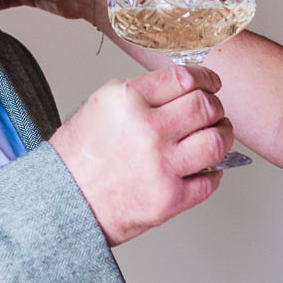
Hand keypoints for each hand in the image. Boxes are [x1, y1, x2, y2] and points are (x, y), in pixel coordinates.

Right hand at [49, 65, 232, 244]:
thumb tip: (182, 90)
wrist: (59, 204)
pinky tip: (204, 169)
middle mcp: (146, 129)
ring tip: (217, 137)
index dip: (206, 79)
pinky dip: (214, 173)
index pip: (184, 78)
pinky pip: (211, 180)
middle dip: (216, 108)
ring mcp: (161, 165)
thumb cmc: (75, 159)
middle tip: (214, 113)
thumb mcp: (100, 107)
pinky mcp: (169, 198)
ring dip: (223, 136)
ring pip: (216, 141)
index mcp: (126, 100)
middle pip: (206, 106)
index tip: (212, 83)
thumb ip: (141, 95)